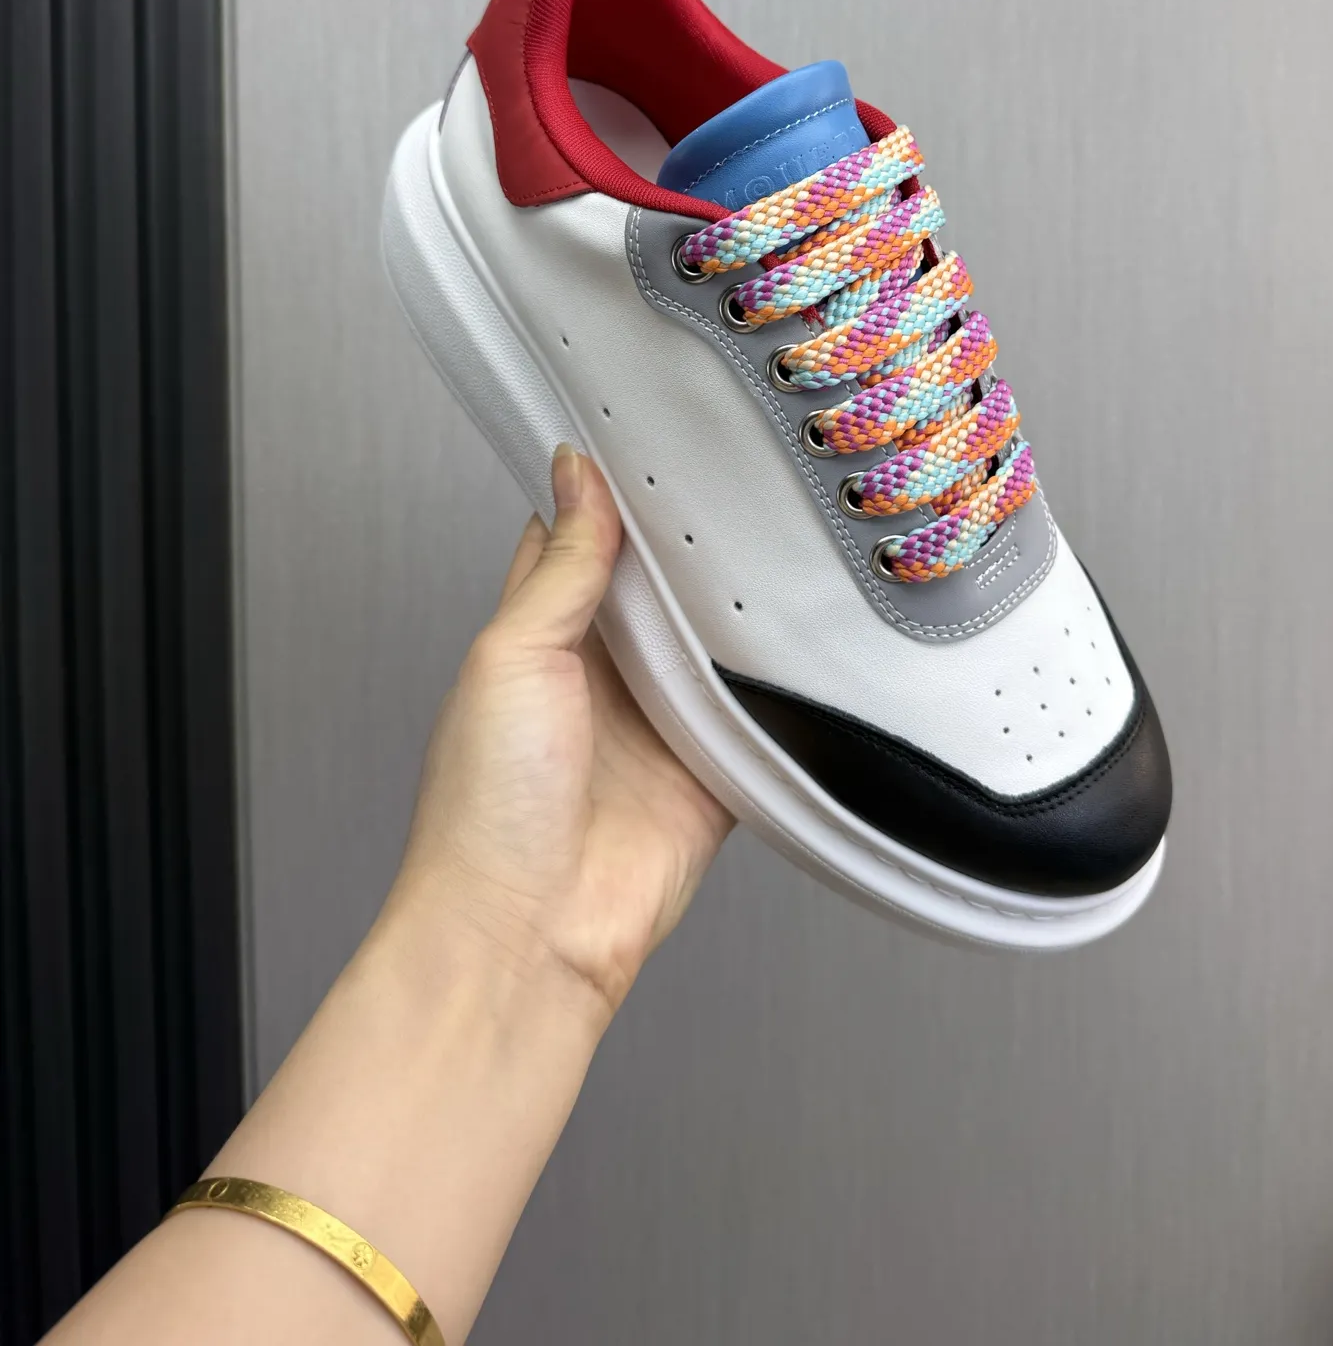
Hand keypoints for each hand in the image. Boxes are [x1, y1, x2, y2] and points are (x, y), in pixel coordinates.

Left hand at [392, 444, 733, 1019]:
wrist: (527, 936)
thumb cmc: (486, 808)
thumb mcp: (513, 655)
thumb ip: (559, 567)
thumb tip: (574, 473)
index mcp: (543, 637)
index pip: (580, 541)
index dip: (612, 490)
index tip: (656, 432)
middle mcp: (605, 675)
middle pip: (663, 587)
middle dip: (697, 543)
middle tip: (744, 475)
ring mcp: (663, 724)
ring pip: (718, 641)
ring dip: (743, 607)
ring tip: (788, 537)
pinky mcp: (715, 772)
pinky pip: (763, 715)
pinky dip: (784, 686)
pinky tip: (810, 638)